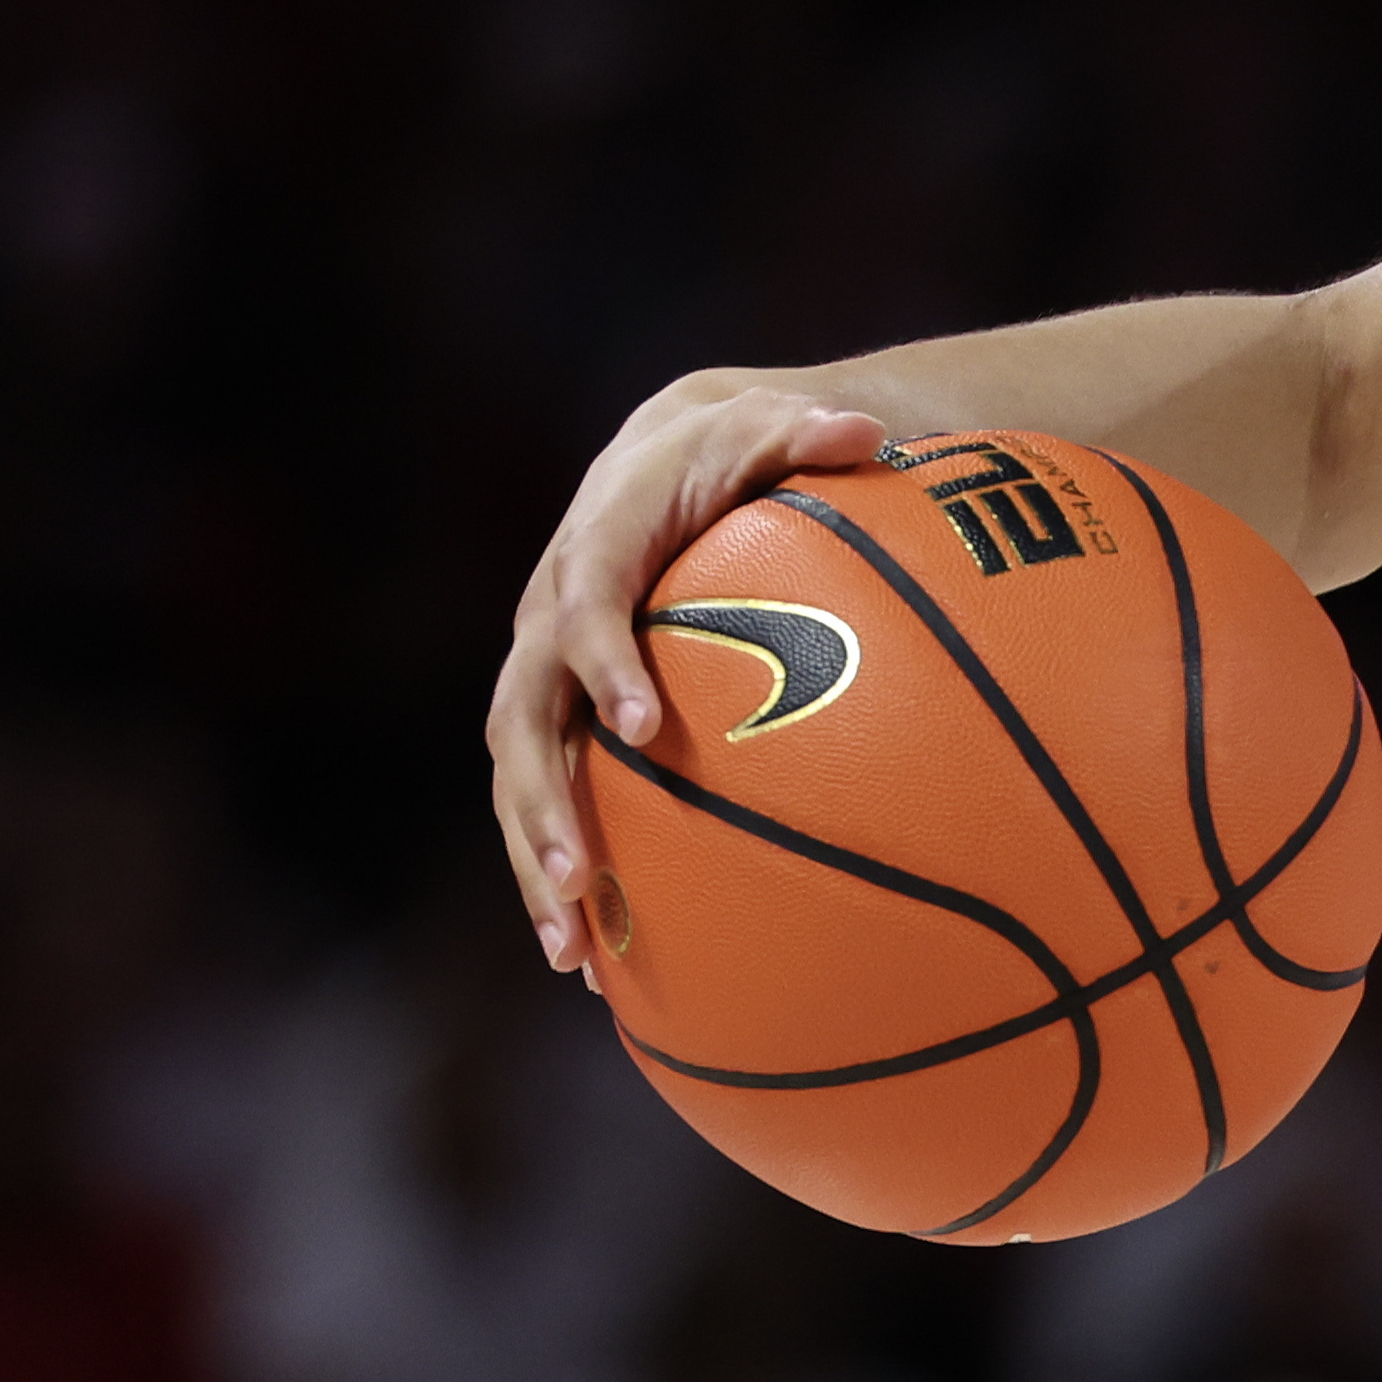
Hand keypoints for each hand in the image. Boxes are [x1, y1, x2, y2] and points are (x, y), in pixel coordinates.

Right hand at [487, 380, 889, 978]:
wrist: (671, 455)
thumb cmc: (741, 448)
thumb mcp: (774, 428)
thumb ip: (809, 432)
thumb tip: (864, 430)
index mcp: (598, 542)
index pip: (586, 605)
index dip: (604, 664)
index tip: (643, 728)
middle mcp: (549, 612)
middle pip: (521, 716)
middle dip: (542, 801)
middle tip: (580, 875)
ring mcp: (545, 669)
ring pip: (518, 775)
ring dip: (534, 860)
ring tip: (571, 949)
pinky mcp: (559, 712)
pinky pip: (547, 793)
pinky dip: (561, 866)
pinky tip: (600, 953)